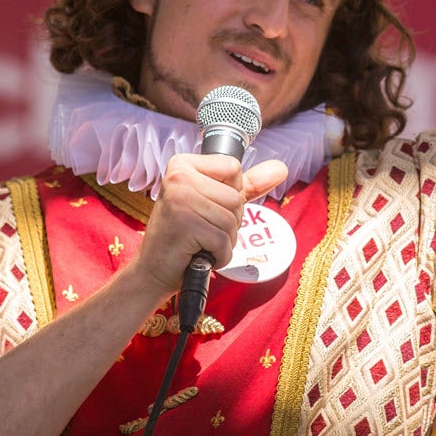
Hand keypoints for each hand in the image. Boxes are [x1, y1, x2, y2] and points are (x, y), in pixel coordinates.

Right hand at [134, 155, 288, 295]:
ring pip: (233, 220)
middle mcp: (178, 176)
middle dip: (229, 222)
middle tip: (200, 232)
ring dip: (223, 241)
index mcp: (183, 164)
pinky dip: (219, 256)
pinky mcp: (186, 224)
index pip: (233, 168)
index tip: (205, 208)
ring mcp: (180, 199)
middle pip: (235, 197)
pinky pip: (225, 241)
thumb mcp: (214, 203)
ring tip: (199, 243)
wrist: (153, 271)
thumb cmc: (184, 237)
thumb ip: (248, 185)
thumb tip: (282, 167)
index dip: (229, 195)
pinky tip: (198, 255)